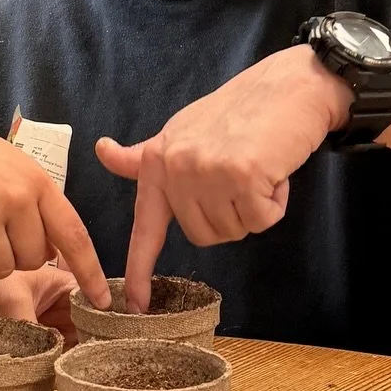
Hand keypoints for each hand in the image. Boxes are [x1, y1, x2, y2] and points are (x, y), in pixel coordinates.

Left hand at [96, 46, 349, 310]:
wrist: (287, 86)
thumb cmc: (239, 113)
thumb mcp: (182, 131)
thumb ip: (147, 156)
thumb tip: (103, 152)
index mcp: (158, 162)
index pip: (145, 226)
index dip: (139, 269)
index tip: (135, 304)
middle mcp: (176, 168)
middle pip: (205, 235)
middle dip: (230, 214)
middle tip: (241, 175)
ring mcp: (206, 172)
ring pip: (234, 230)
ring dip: (255, 207)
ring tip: (257, 167)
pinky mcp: (241, 175)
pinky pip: (261, 219)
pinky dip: (275, 202)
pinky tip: (274, 170)